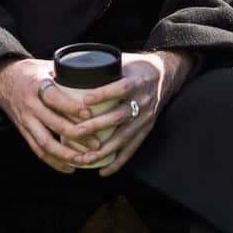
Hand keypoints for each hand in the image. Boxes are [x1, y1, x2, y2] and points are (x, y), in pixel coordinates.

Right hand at [0, 57, 104, 173]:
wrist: (3, 81)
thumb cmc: (33, 73)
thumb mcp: (48, 66)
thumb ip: (68, 73)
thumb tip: (98, 74)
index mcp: (37, 86)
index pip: (53, 98)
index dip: (70, 107)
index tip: (88, 114)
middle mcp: (30, 105)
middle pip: (52, 124)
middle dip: (76, 136)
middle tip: (96, 143)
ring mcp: (26, 121)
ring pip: (45, 143)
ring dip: (66, 154)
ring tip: (85, 160)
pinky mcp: (24, 133)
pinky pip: (38, 151)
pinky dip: (54, 162)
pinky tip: (70, 168)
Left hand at [69, 50, 196, 176]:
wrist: (165, 75)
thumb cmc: (136, 68)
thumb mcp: (123, 61)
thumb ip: (101, 66)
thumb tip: (67, 67)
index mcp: (138, 81)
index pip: (122, 87)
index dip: (104, 94)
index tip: (85, 101)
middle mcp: (144, 101)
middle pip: (120, 116)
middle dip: (97, 126)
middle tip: (75, 132)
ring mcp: (146, 118)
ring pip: (124, 136)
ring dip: (104, 149)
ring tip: (84, 157)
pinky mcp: (146, 130)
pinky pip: (132, 149)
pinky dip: (117, 162)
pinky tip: (103, 171)